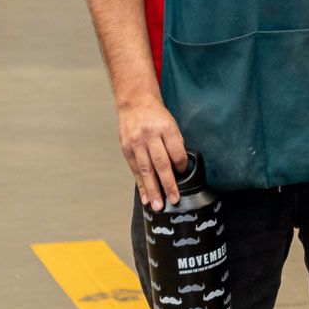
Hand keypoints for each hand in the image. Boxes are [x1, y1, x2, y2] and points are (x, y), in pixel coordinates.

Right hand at [118, 95, 187, 210]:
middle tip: (173, 199)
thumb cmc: (157, 116)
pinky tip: (145, 196)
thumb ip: (175, 144)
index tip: (183, 173)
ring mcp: (136, 143)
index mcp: (166, 129)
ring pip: (146, 170)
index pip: (176, 152)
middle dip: (168, 184)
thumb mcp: (171, 124)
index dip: (181, 166)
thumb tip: (179, 166)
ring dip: (152, 190)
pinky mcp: (126, 149)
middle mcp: (150, 136)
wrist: (135, 103)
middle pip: (161, 164)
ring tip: (158, 204)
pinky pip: (134, 170)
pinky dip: (141, 185)